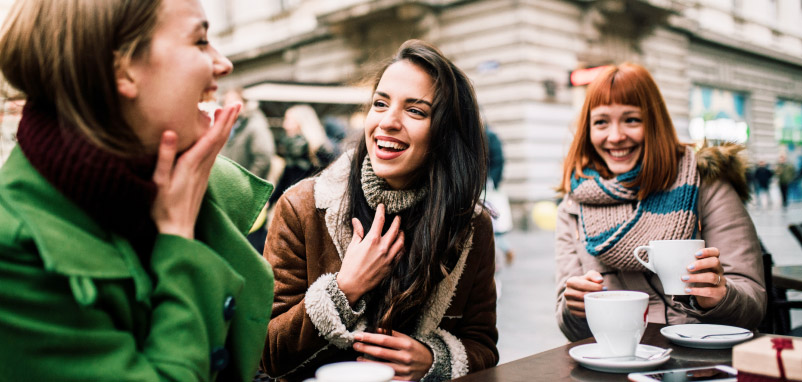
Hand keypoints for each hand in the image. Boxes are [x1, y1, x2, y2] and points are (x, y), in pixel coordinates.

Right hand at [151, 104, 240, 238]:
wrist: (177, 231)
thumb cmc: (163, 207)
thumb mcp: (158, 181)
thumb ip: (164, 157)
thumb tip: (170, 132)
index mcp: (191, 165)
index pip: (211, 138)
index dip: (222, 121)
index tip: (230, 105)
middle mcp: (202, 168)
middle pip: (219, 140)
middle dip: (228, 121)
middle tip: (237, 104)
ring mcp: (203, 174)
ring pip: (218, 147)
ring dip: (224, 129)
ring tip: (228, 114)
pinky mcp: (202, 179)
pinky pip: (213, 155)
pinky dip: (217, 141)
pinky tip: (216, 138)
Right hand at [337, 204, 403, 304]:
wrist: (353, 284)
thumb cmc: (350, 265)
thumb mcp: (353, 246)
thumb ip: (358, 232)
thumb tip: (356, 220)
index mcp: (372, 240)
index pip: (379, 220)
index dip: (381, 211)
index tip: (382, 206)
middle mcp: (383, 247)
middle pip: (395, 230)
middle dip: (397, 221)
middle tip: (398, 217)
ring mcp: (389, 257)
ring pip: (401, 241)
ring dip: (401, 234)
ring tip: (401, 230)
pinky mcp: (391, 266)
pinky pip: (401, 254)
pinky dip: (402, 247)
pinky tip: (400, 245)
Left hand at [354, 330, 432, 380]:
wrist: (431, 363)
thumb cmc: (416, 349)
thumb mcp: (407, 338)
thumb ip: (392, 333)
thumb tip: (377, 329)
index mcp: (406, 344)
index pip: (383, 340)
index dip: (369, 337)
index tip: (358, 335)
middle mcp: (405, 356)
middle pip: (380, 352)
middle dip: (365, 348)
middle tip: (355, 345)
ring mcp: (404, 369)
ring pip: (381, 366)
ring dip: (367, 362)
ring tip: (358, 357)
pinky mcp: (404, 379)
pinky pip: (387, 377)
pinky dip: (376, 373)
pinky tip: (368, 369)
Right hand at [564, 270, 604, 317]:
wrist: (579, 292)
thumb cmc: (586, 283)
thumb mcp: (589, 276)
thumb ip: (594, 275)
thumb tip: (599, 280)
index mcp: (570, 282)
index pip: (583, 285)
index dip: (595, 287)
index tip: (604, 288)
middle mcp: (567, 293)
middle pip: (582, 296)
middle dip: (594, 296)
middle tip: (603, 296)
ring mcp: (569, 303)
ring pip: (582, 306)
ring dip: (593, 305)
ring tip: (600, 301)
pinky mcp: (572, 311)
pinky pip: (582, 314)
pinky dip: (590, 312)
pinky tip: (595, 308)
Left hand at [684, 247, 725, 307]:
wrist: (710, 297)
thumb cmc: (698, 279)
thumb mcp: (694, 271)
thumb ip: (681, 265)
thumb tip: (656, 260)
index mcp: (712, 261)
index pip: (715, 252)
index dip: (707, 251)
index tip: (695, 254)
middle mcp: (719, 270)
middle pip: (715, 262)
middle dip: (701, 264)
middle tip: (688, 267)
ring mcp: (721, 281)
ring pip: (712, 277)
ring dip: (696, 277)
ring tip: (683, 278)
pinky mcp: (720, 293)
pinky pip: (710, 291)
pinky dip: (697, 291)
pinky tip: (687, 290)